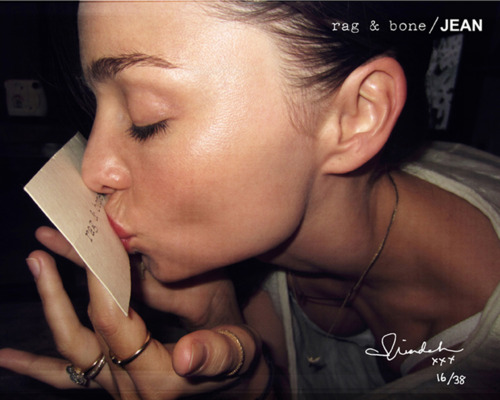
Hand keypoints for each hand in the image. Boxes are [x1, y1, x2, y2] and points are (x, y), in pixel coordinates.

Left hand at [0, 232, 268, 398]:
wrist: (236, 385)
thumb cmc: (240, 362)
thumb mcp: (239, 353)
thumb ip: (216, 354)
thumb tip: (185, 356)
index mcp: (157, 378)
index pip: (116, 325)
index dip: (101, 284)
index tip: (92, 244)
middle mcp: (129, 389)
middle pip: (86, 333)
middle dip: (64, 289)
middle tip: (44, 252)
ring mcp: (116, 388)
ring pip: (72, 350)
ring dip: (52, 308)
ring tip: (37, 265)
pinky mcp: (114, 382)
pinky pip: (68, 375)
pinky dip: (37, 366)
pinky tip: (7, 358)